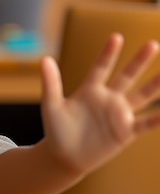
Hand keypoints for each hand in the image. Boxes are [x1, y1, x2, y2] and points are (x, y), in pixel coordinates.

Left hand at [40, 33, 159, 177]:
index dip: (108, 54)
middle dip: (139, 61)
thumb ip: (51, 83)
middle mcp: (108, 99)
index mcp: (90, 90)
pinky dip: (157, 118)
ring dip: (154, 85)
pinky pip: (145, 123)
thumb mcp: (52, 105)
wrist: (64, 156)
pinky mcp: (125, 132)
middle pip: (127, 77)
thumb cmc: (56, 130)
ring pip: (141, 96)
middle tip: (153, 44)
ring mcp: (119, 114)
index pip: (101, 68)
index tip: (116, 37)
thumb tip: (44, 58)